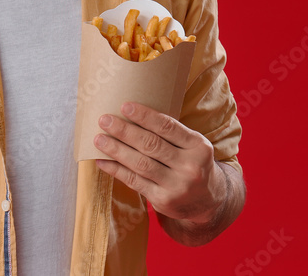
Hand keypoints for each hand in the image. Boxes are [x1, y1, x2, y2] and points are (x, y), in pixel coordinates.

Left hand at [93, 102, 224, 223]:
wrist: (208, 201)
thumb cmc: (192, 163)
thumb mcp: (192, 146)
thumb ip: (170, 133)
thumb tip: (130, 114)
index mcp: (198, 147)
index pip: (168, 127)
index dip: (145, 116)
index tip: (124, 106)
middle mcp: (190, 167)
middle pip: (151, 145)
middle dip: (125, 131)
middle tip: (105, 120)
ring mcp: (177, 186)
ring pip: (140, 164)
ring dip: (116, 150)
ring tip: (99, 139)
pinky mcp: (163, 200)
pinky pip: (134, 182)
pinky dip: (116, 170)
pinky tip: (102, 161)